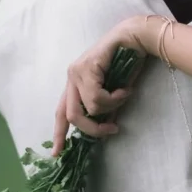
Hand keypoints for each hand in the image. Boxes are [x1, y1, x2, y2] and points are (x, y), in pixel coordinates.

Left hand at [52, 18, 148, 154]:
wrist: (135, 37)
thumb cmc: (127, 62)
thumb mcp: (115, 92)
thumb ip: (106, 108)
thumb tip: (105, 127)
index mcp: (74, 84)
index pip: (61, 112)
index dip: (59, 133)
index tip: (57, 153)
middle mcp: (71, 77)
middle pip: (71, 116)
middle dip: (92, 129)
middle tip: (111, 130)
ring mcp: (76, 71)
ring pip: (88, 108)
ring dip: (111, 108)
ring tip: (124, 94)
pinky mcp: (86, 67)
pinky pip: (98, 97)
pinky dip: (115, 98)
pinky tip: (125, 88)